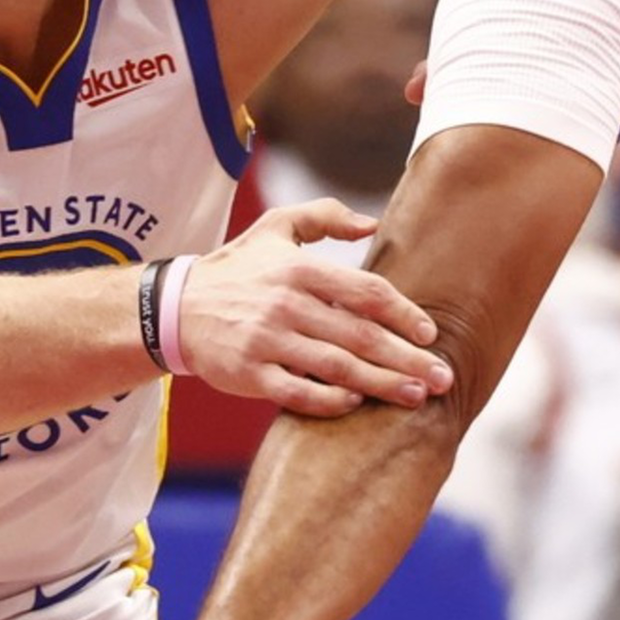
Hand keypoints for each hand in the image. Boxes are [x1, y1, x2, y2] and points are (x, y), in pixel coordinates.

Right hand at [176, 201, 454, 415]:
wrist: (175, 307)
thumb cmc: (236, 268)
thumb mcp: (276, 227)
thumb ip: (325, 216)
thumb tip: (373, 225)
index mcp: (301, 269)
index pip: (367, 293)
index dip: (405, 315)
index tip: (430, 335)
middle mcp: (287, 304)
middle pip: (362, 336)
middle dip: (408, 359)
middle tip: (444, 377)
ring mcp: (267, 341)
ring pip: (337, 368)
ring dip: (383, 384)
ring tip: (417, 396)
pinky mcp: (249, 374)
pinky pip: (298, 393)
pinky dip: (330, 401)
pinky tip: (357, 403)